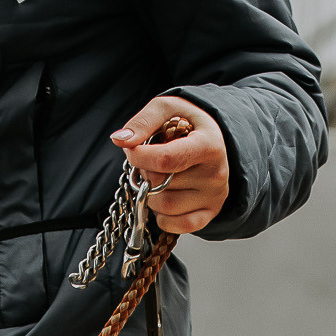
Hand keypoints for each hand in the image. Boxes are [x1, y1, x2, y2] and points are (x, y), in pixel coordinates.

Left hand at [111, 97, 228, 235]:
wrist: (214, 139)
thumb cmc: (188, 124)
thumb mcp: (168, 108)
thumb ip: (143, 121)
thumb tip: (120, 141)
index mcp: (208, 145)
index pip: (165, 160)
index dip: (139, 157)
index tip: (131, 150)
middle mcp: (215, 174)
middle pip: (161, 184)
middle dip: (146, 173)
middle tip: (150, 162)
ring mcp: (214, 197)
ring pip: (166, 207)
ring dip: (152, 195)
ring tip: (159, 178)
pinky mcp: (210, 213)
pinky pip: (178, 226)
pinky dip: (163, 216)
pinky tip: (165, 197)